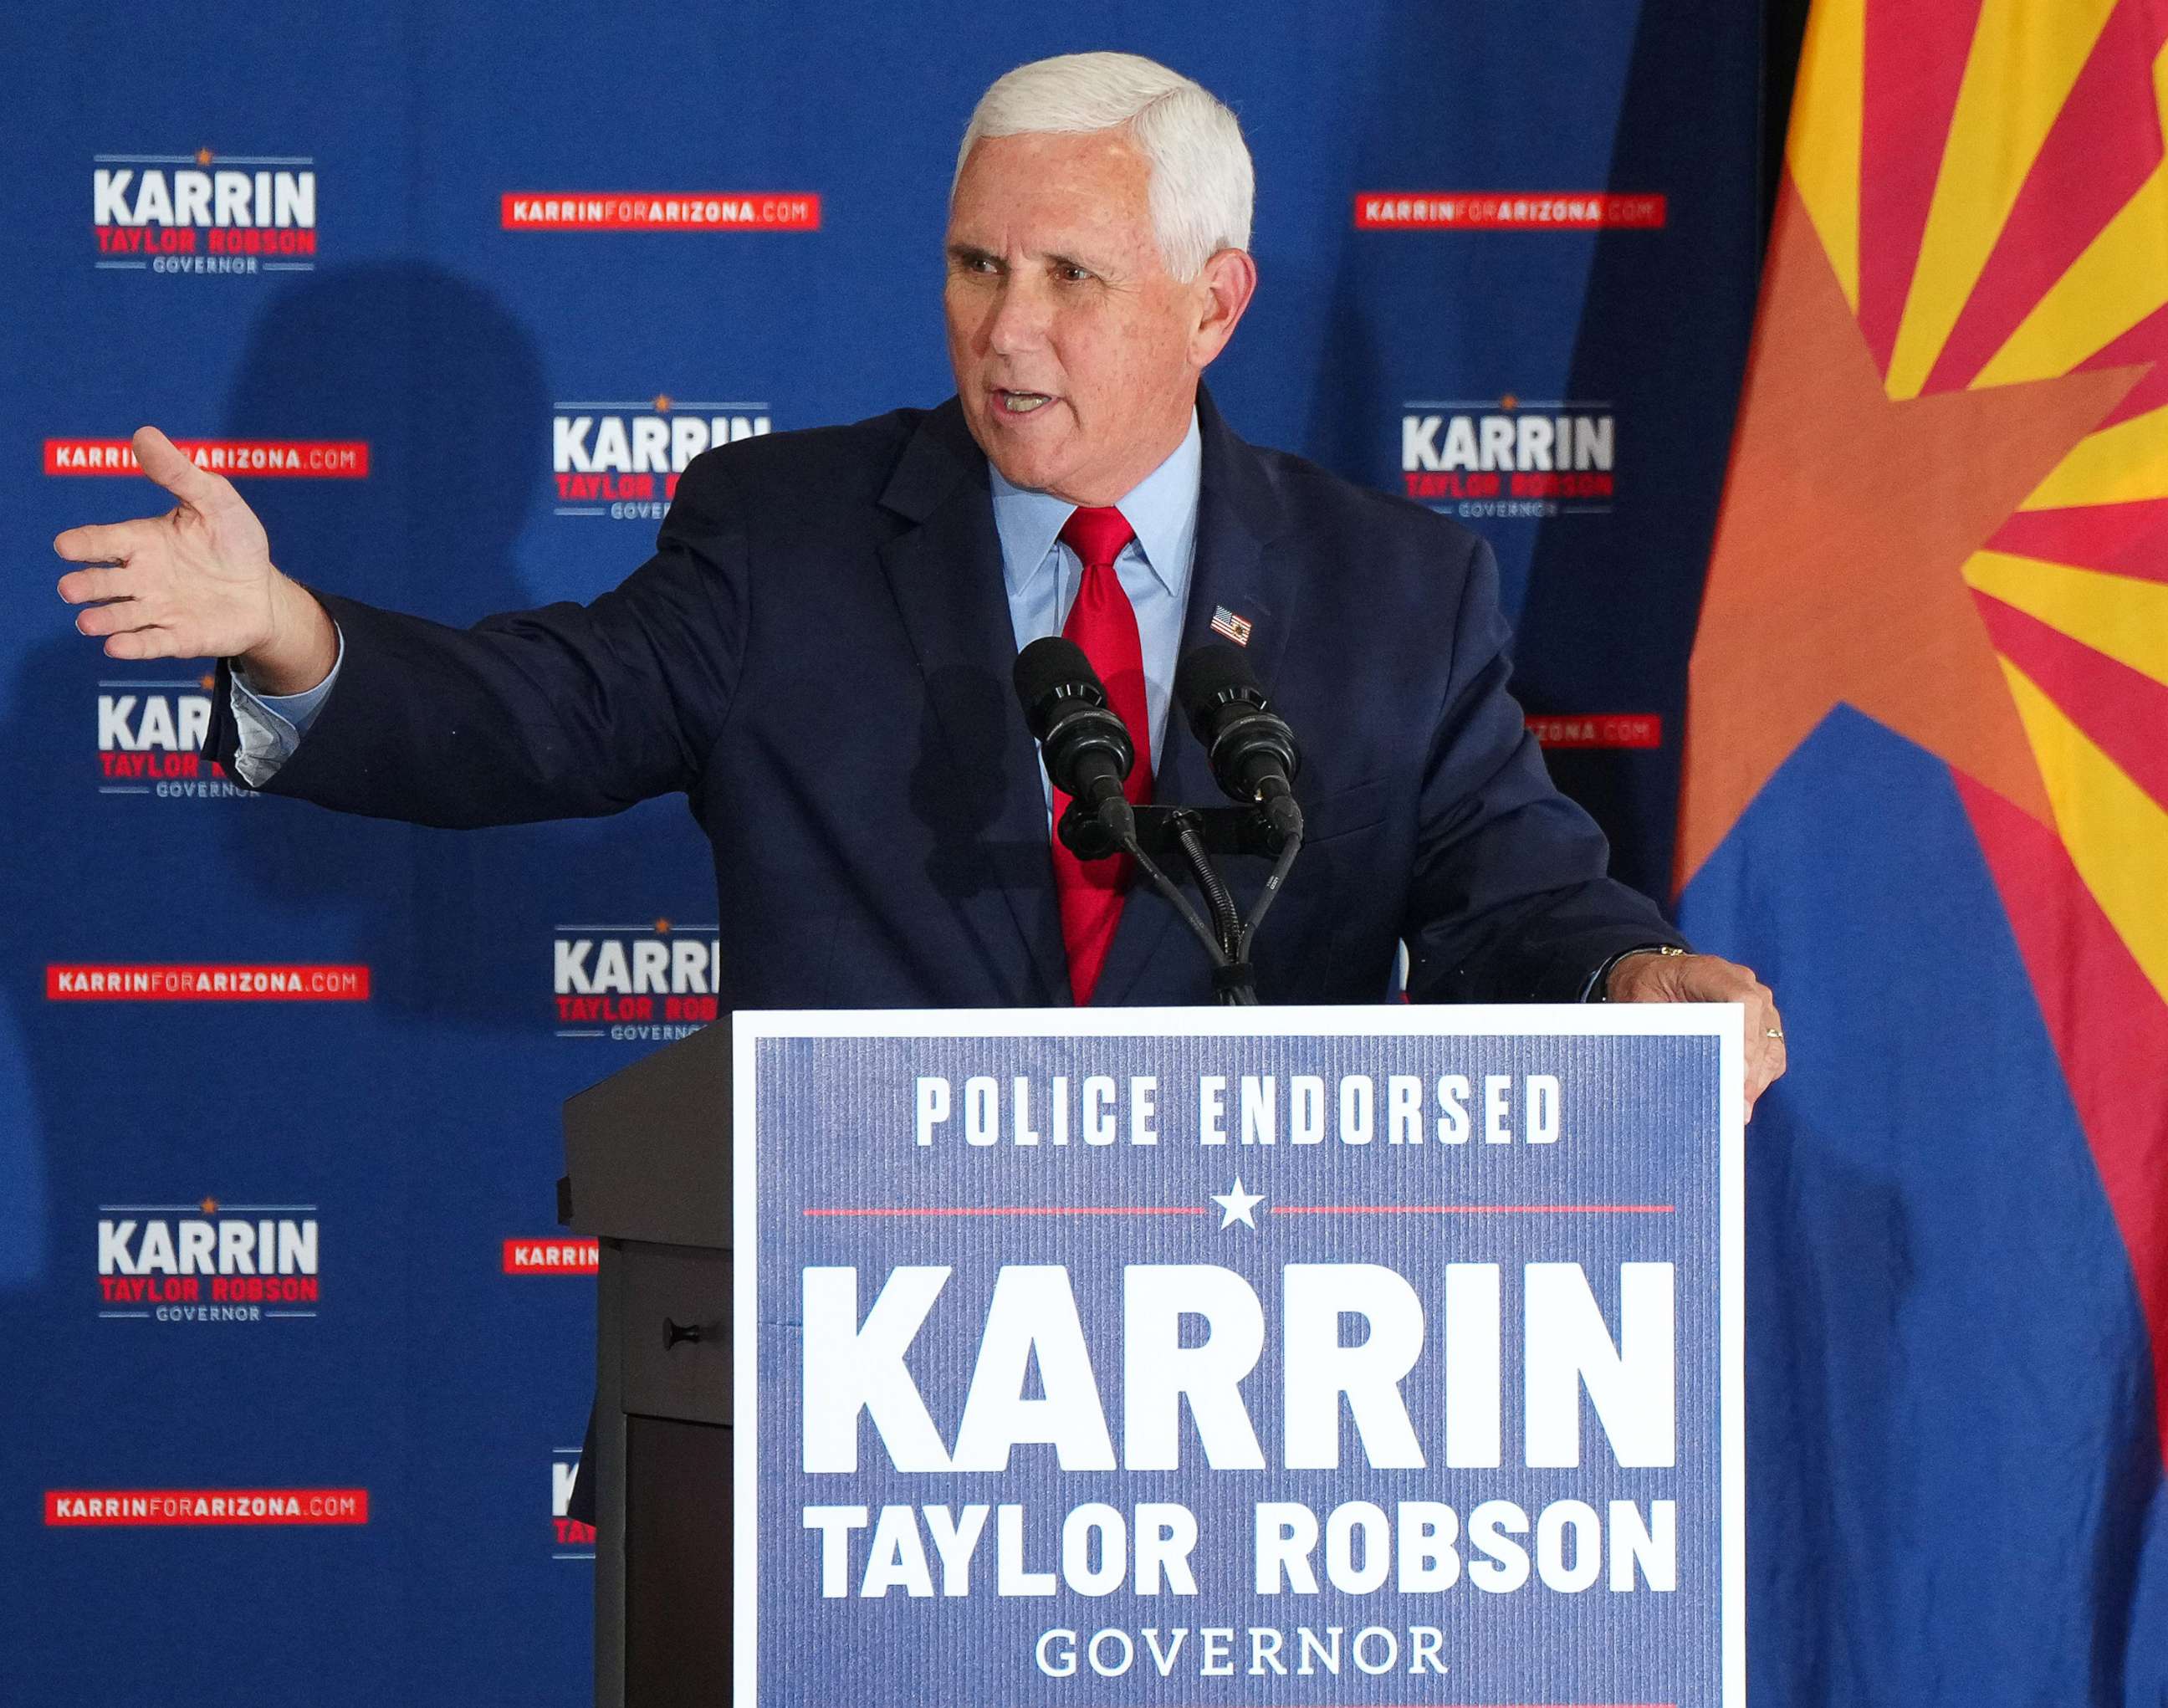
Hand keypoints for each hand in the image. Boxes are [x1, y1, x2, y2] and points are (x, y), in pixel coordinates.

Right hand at [55, 425, 335, 692]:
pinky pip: (152, 643)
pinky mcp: (178, 638)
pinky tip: (116, 648)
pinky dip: (134, 646)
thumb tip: (144, 434)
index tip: (65, 546)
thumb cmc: (234, 541)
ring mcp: (158, 610)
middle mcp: (142, 577)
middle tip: (70, 588)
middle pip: (105, 582)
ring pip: (122, 616)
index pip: (104, 541)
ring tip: (88, 622)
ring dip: (104, 620)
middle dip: (87, 585)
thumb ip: (179, 473)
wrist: (264, 590)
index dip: (84, 543)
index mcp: (143, 541)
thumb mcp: (215, 500)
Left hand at [1606, 949, 1786, 1119]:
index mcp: (1711, 972)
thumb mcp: (1639, 1001)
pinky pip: (1771, 1054)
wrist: (1656, 976)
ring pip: (1770, 1046)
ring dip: (1756, 1080)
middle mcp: (1742, 984)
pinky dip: (1759, 1078)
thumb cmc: (1646, 987)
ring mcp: (1757, 1004)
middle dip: (1750, 1071)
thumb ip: (1656, 1025)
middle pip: (1760, 1029)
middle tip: (1737, 1107)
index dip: (1745, 1038)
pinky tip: (1742, 1099)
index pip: (1744, 1001)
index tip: (1739, 1072)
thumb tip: (1667, 1063)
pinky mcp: (1762, 1024)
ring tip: (1738, 1111)